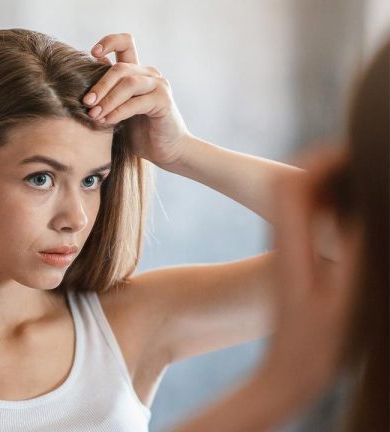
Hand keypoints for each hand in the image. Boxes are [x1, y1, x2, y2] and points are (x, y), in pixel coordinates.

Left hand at [84, 33, 190, 165]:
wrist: (165, 150)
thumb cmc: (138, 131)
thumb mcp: (116, 110)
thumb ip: (105, 95)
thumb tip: (80, 85)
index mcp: (136, 71)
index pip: (125, 43)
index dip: (109, 42)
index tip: (93, 53)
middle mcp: (149, 74)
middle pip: (120, 68)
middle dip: (99, 85)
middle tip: (86, 103)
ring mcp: (158, 85)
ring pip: (128, 83)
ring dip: (107, 99)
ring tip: (94, 115)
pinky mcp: (164, 100)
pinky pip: (136, 102)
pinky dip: (118, 112)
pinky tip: (107, 121)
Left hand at [260, 147, 354, 402]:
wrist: (287, 375)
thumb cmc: (317, 345)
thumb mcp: (343, 302)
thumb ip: (352, 254)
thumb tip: (362, 210)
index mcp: (290, 247)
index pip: (292, 184)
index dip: (320, 160)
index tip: (353, 151)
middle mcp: (283, 242)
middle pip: (294, 185)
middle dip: (328, 166)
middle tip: (367, 162)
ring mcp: (287, 251)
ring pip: (301, 201)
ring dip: (331, 185)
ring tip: (366, 181)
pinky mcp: (294, 262)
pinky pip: (309, 221)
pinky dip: (331, 208)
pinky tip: (357, 217)